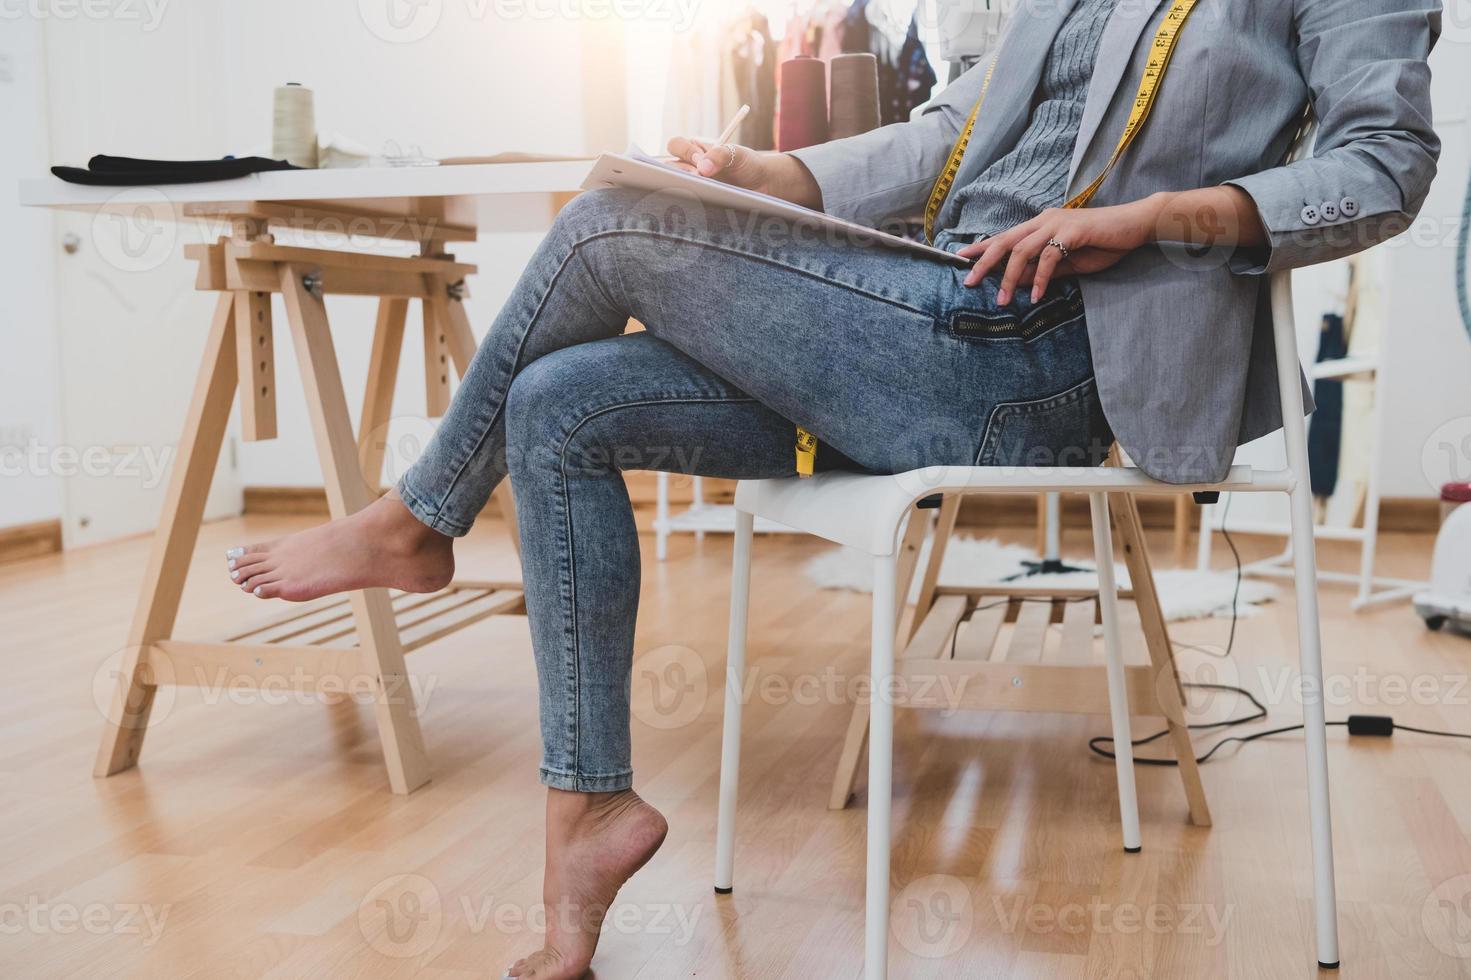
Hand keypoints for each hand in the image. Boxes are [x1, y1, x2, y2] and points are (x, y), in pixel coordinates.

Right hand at [667, 137, 769, 192]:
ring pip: (673, 185)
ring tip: (699, 191)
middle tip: (697, 177)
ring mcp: (692, 185)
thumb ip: (720, 155)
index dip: (684, 151)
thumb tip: (702, 167)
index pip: (676, 145)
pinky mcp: (698, 201)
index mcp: (695, 149)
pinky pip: (686, 202)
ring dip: (682, 187)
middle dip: (680, 171)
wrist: (763, 184)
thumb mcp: (737, 154)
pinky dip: (689, 202)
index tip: (699, 160)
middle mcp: (689, 166)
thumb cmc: (748, 164)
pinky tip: (700, 203)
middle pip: (668, 166)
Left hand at [959, 198, 1162, 302]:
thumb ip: (1041, 271)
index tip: (958, 258)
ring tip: (1002, 300)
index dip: (979, 247)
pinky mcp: (1072, 231)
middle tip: (968, 281)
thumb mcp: (1067, 262)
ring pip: (1022, 250)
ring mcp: (1057, 223)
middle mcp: (1044, 220)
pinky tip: (1037, 295)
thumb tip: (1015, 282)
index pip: (1003, 236)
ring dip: (1009, 277)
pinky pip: (1049, 256)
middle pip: (1004, 241)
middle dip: (983, 262)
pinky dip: (1040, 278)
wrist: (1135, 225)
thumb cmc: (1102, 242)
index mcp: (1040, 224)